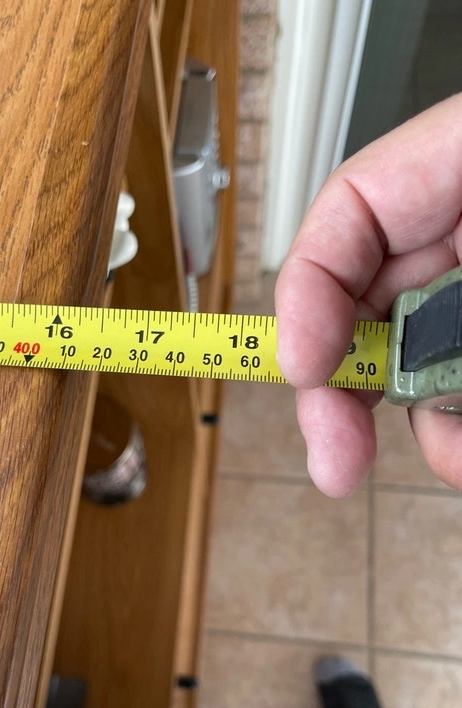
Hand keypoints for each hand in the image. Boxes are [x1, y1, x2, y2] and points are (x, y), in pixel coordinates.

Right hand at [275, 94, 461, 496]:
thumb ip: (456, 310)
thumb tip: (423, 409)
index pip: (350, 209)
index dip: (307, 289)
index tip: (302, 366)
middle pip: (367, 303)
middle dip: (342, 389)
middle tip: (334, 459)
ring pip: (415, 363)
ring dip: (415, 424)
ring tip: (448, 459)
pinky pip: (455, 387)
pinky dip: (453, 429)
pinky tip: (459, 450)